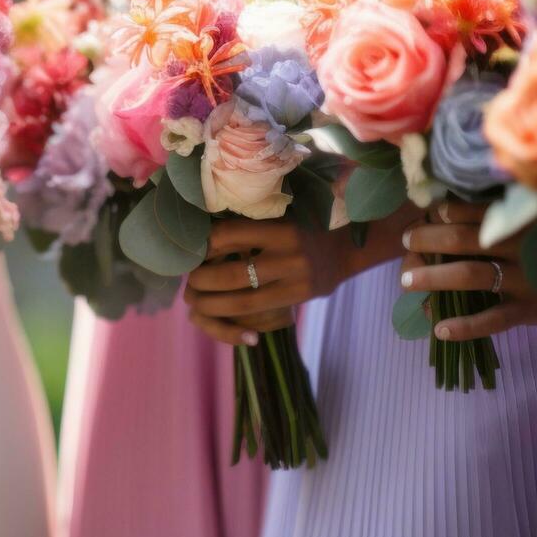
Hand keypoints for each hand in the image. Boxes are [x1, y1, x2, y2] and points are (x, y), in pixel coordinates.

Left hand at [184, 219, 317, 346]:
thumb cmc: (302, 227)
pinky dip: (235, 319)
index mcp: (279, 229)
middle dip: (202, 280)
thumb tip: (201, 240)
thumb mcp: (279, 217)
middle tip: (190, 281)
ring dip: (212, 305)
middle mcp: (289, 255)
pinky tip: (221, 316)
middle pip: (231, 274)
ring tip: (196, 301)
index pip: (227, 236)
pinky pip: (259, 314)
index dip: (204, 246)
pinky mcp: (300, 298)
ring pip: (242, 302)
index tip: (194, 250)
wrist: (346, 248)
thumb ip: (249, 228)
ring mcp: (297, 281)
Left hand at [400, 200, 536, 341]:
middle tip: (407, 241)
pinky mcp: (530, 309)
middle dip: (427, 240)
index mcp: (518, 220)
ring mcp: (525, 280)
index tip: (425, 216)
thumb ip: (495, 215)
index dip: (441, 214)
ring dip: (433, 277)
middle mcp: (520, 247)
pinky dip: (465, 326)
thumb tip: (441, 210)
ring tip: (406, 281)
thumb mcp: (532, 220)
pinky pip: (493, 319)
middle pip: (462, 240)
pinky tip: (440, 329)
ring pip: (471, 275)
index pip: (470, 212)